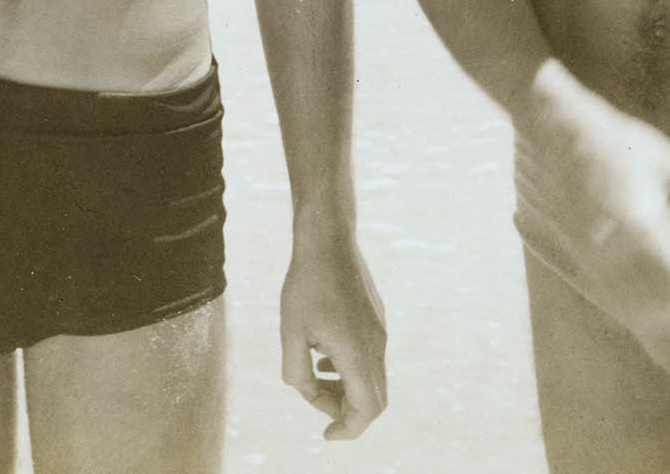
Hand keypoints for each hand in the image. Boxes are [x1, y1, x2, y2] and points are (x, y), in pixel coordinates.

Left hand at [280, 222, 386, 441]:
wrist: (328, 238)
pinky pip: (369, 354)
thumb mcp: (290, 333)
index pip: (367, 410)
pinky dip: (349, 366)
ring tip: (314, 375)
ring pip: (371, 375)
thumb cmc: (306, 284)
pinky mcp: (375, 315)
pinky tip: (323, 352)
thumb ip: (297, 373)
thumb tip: (306, 391)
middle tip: (316, 402)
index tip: (326, 432)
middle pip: (374, 398)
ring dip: (346, 386)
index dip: (348, 429)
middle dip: (346, 410)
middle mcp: (376, 344)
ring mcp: (379, 328)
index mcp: (358, 353)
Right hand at [518, 65, 669, 354]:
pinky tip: (661, 295)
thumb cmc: (619, 141)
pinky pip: (619, 300)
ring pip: (642, 307)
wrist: (561, 134)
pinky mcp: (582, 260)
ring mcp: (595, 258)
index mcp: (641, 219)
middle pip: (665, 297)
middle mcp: (615, 247)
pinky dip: (646, 306)